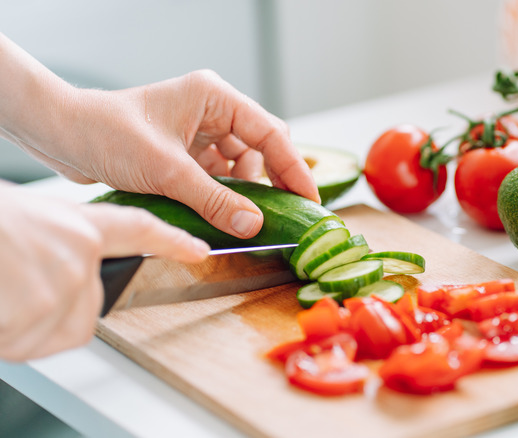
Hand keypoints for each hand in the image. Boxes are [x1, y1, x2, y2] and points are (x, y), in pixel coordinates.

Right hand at [0, 184, 209, 361]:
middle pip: (88, 307)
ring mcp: (62, 285)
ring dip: (19, 324)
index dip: (171, 241)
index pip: (139, 230)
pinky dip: (4, 335)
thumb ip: (53, 245)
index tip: (199, 248)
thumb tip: (51, 270)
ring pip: (53, 329)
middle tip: (13, 287)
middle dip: (53, 311)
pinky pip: (25, 343)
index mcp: (74, 224)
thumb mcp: (20, 220)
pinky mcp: (39, 312)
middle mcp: (78, 253)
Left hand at [29, 70, 319, 238]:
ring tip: (245, 220)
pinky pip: (219, 178)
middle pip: (260, 150)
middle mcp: (212, 111)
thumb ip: (214, 199)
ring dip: (244, 194)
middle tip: (286, 216)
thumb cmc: (107, 133)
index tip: (310, 199)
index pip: (270, 133)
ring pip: (240, 168)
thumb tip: (254, 224)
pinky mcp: (187, 153)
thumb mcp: (167, 171)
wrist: (63, 136)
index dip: (294, 168)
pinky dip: (223, 197)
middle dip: (271, 183)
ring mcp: (199, 133)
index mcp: (214, 97)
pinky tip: (224, 215)